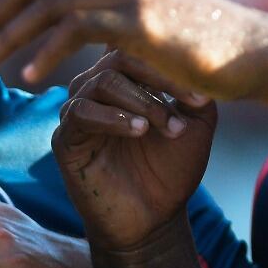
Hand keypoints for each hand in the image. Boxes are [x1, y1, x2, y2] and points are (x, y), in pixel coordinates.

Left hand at [0, 0, 267, 96]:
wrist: (248, 50)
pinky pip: (73, 29)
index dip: (1, 1)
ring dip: (8, 36)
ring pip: (45, 6)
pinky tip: (28, 77)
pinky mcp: (137, 17)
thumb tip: (66, 18)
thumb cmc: (194, 41)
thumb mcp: (143, 12)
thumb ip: (104, 7)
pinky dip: (44, 53)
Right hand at [51, 51, 214, 249]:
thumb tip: (195, 59)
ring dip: (141, 101)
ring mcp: (76, 111)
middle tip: (190, 105)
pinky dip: (113, 117)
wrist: (152, 221)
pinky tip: (138, 131)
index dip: (169, 59)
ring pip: (101, 82)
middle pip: (118, 57)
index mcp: (124, 80)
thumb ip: (195, 91)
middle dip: (158, 79)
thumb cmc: (171, 171)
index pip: (137, 46)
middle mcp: (95, 89)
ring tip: (166, 128)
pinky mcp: (64, 139)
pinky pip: (80, 111)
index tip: (203, 92)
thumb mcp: (195, 125)